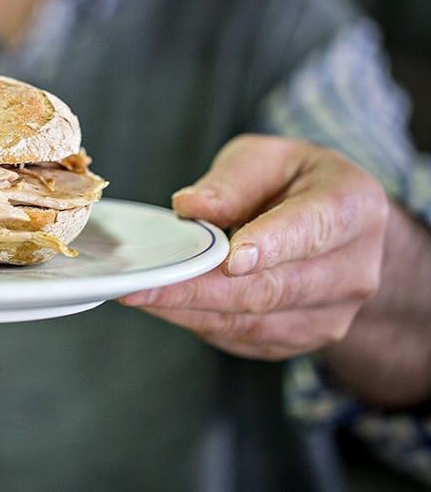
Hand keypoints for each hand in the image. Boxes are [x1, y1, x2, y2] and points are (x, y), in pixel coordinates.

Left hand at [120, 134, 388, 359]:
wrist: (336, 230)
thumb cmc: (294, 183)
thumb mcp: (268, 158)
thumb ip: (232, 181)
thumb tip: (191, 207)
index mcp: (353, 207)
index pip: (312, 230)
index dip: (271, 246)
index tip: (230, 259)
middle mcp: (355, 268)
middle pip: (274, 288)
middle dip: (202, 289)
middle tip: (145, 283)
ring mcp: (334, 313)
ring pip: (255, 322)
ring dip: (192, 311)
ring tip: (141, 294)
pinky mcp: (303, 339)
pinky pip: (246, 339)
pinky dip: (201, 323)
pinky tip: (166, 306)